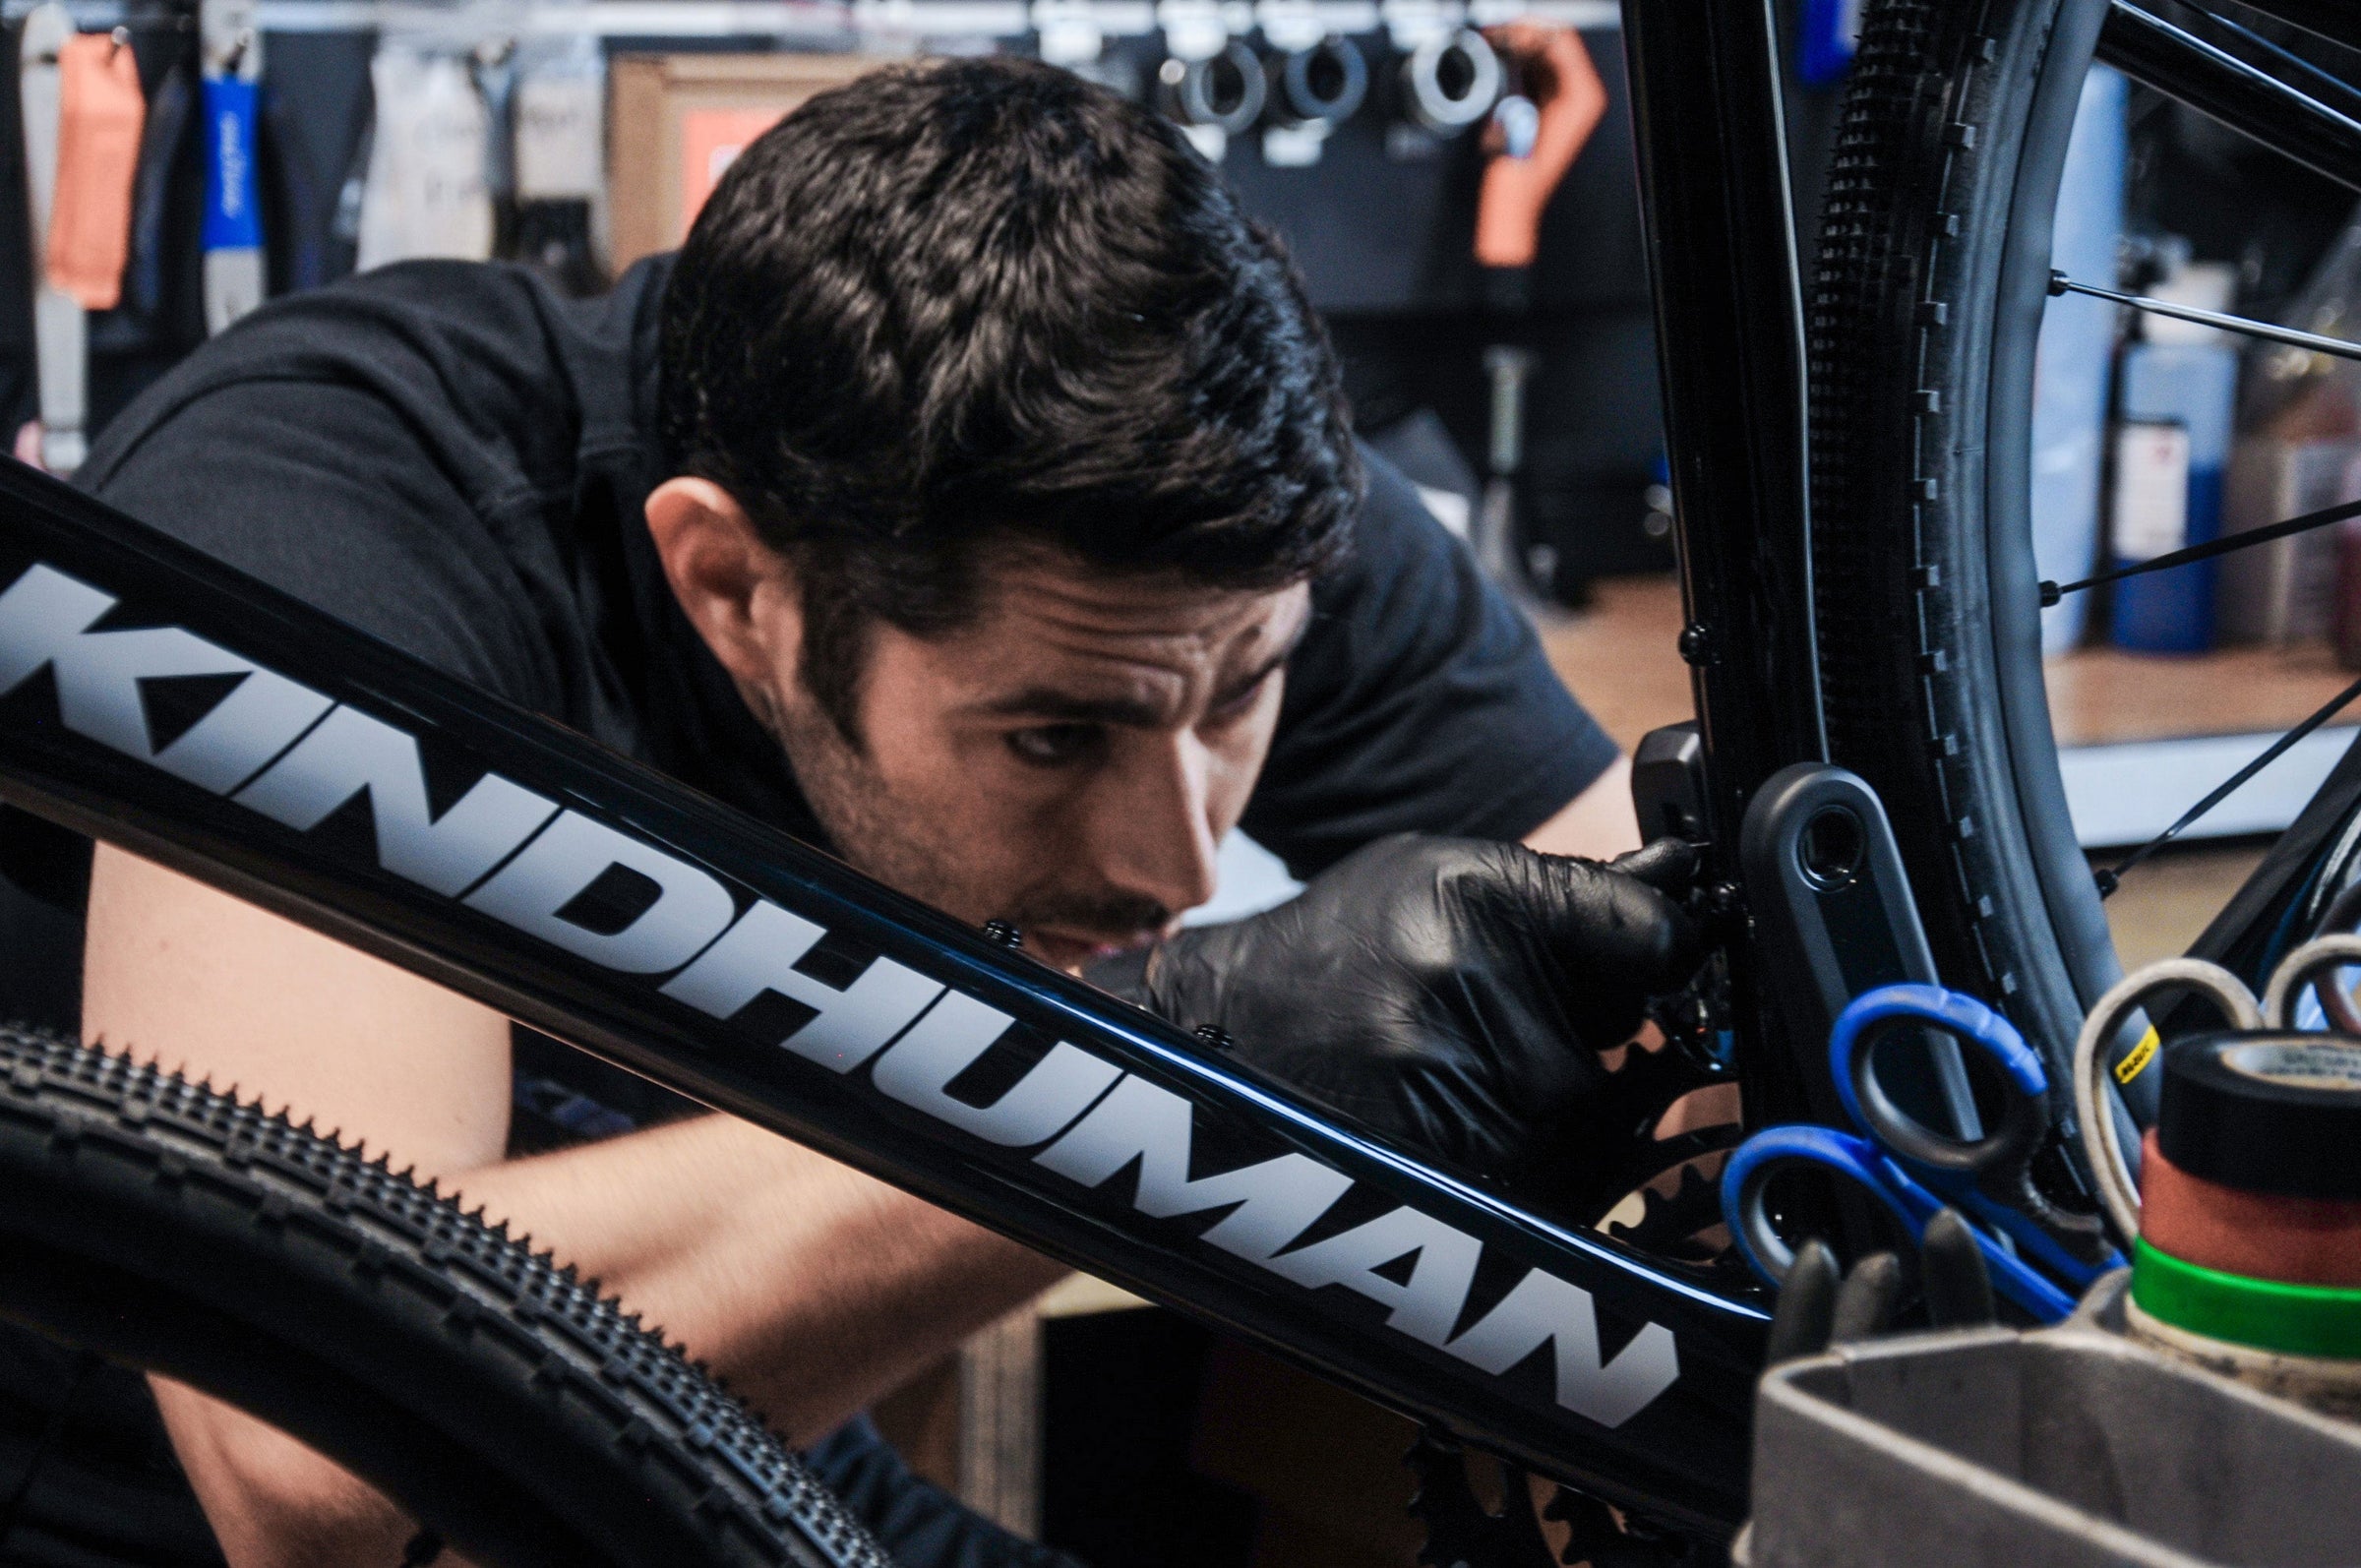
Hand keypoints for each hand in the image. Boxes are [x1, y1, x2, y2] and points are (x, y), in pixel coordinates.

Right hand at [1089, 834, 1702, 1180]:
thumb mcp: (1439, 874)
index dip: (1668, 955)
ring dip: (1547, 1101)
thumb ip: (1566, 892)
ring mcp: (1472, 1094)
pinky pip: (1551, 1174)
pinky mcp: (1464, 1177)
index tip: (1653, 965)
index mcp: (1485, 900)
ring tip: (1449, 1067)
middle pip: (1625, 1045)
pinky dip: (1522, 1155)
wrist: (1225, 1036)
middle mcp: (1483, 995)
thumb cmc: (1338, 952)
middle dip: (1585, 1040)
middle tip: (1489, 1020)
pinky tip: (1447, 1117)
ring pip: (1588, 1117)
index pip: (1659, 939)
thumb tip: (1682, 899)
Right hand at [1475, 23, 1608, 268]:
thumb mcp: (1513, 123)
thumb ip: (1514, 83)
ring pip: (1545, 52)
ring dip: (1517, 43)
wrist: (1511, 206)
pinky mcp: (1550, 104)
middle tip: (1492, 34)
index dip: (1528, 30)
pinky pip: (1536, 67)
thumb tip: (1512, 49)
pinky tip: (1497, 59)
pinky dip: (1517, 58)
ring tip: (1491, 44)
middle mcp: (1581, 96)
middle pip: (1555, 42)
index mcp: (1582, 98)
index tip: (1500, 31)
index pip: (1561, 41)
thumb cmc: (1516, 178)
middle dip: (1522, 33)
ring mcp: (1567, 99)